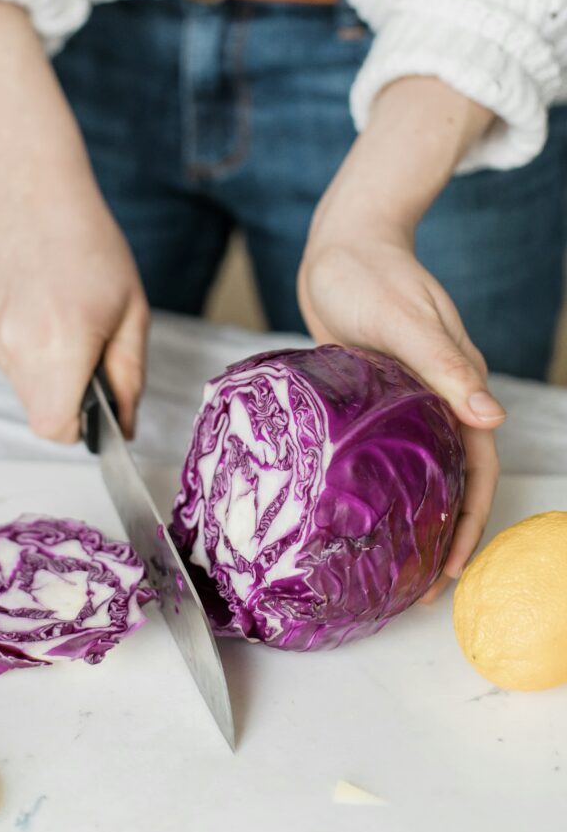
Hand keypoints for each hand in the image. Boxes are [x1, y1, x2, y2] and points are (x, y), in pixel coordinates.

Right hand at [0, 187, 148, 442]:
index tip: (96, 407)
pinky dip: (26, 348)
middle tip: (88, 349)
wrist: (30, 196)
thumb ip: (130, 377)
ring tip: (61, 319)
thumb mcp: (132, 312)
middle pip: (40, 411)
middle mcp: (16, 345)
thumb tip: (124, 426)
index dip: (79, 427)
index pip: (55, 427)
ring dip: (47, 371)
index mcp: (62, 343)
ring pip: (23, 387)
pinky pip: (7, 360)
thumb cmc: (90, 247)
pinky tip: (37, 308)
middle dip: (68, 396)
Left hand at [298, 217, 503, 598]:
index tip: (454, 566)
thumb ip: (443, 362)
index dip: (472, 517)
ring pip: (422, 465)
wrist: (341, 245)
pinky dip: (383, 480)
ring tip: (395, 562)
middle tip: (421, 587)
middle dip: (447, 532)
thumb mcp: (404, 315)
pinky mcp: (374, 394)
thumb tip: (490, 416)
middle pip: (455, 475)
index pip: (478, 463)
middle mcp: (437, 395)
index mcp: (456, 380)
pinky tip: (359, 506)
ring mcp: (405, 396)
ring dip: (416, 512)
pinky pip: (387, 446)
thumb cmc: (370, 273)